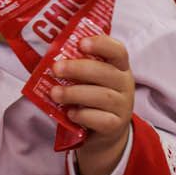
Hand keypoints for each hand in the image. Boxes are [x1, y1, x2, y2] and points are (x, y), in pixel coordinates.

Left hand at [53, 33, 136, 174]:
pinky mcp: (116, 125)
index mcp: (119, 67)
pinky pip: (101, 119)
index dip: (101, 44)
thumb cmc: (92, 97)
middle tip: (56, 69)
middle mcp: (124, 84)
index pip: (117, 50)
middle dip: (78, 69)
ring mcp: (123, 106)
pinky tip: (70, 113)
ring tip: (55, 93)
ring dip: (75, 93)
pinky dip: (83, 115)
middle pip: (106, 72)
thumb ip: (76, 66)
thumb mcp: (89, 79)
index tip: (81, 43)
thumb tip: (50, 58)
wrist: (105, 131)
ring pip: (103, 96)